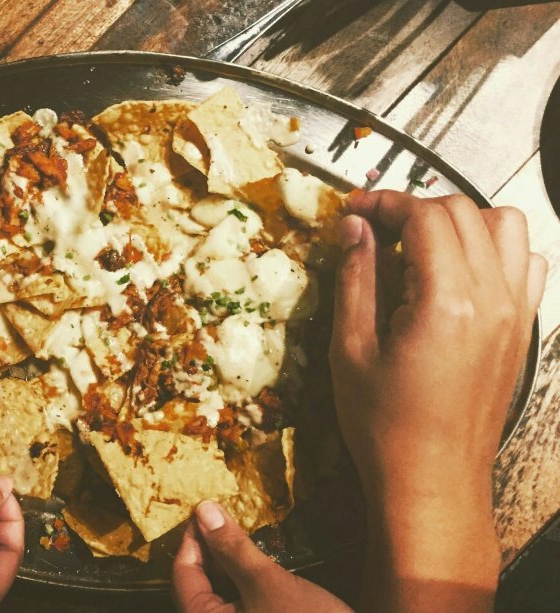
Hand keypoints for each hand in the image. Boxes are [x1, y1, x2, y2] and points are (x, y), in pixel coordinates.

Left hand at [173, 501, 350, 611]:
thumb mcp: (268, 582)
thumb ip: (233, 548)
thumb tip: (206, 513)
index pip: (183, 574)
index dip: (192, 537)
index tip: (204, 509)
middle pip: (197, 583)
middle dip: (209, 549)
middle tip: (220, 517)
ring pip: (218, 593)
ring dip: (226, 564)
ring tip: (238, 535)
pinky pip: (237, 603)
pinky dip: (241, 582)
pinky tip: (254, 563)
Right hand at [330, 191, 545, 606]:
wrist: (431, 479)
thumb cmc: (384, 426)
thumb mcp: (350, 349)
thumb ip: (355, 278)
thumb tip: (355, 227)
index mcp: (446, 303)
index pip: (425, 216)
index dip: (385, 203)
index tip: (355, 211)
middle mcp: (492, 300)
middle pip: (462, 211)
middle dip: (415, 208)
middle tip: (375, 230)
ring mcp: (515, 314)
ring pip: (503, 226)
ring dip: (459, 221)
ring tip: (420, 245)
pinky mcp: (521, 329)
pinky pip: (525, 262)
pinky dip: (494, 249)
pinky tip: (458, 270)